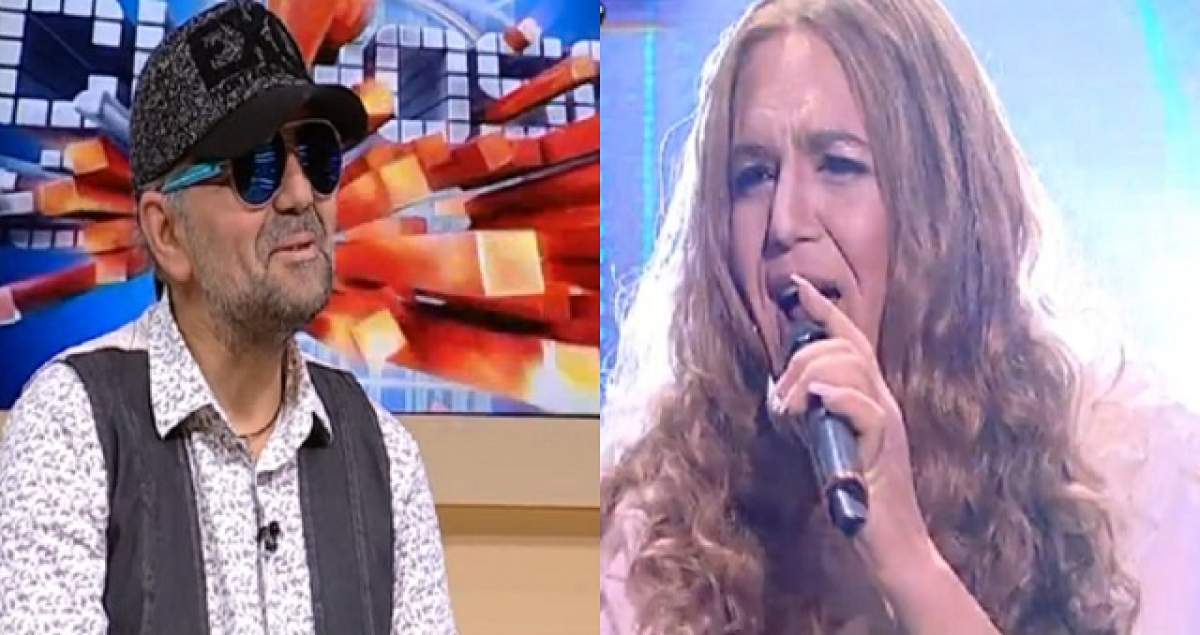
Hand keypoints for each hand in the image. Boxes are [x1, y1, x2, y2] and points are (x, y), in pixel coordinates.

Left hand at [767, 275, 935, 588]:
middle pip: (845, 346)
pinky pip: (865, 408)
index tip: (797, 289)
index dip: (825, 311)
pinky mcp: (882, 449)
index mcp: (869, 394)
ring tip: (795, 410)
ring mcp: (885, 423)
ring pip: (853, 367)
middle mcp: (881, 400)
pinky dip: (837, 399)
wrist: (888, 538)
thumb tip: (782, 386)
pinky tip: (818, 404)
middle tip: (785, 399)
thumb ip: (811, 410)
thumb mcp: (826, 440)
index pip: (851, 338)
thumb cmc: (855, 490)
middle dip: (802, 358)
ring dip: (811, 379)